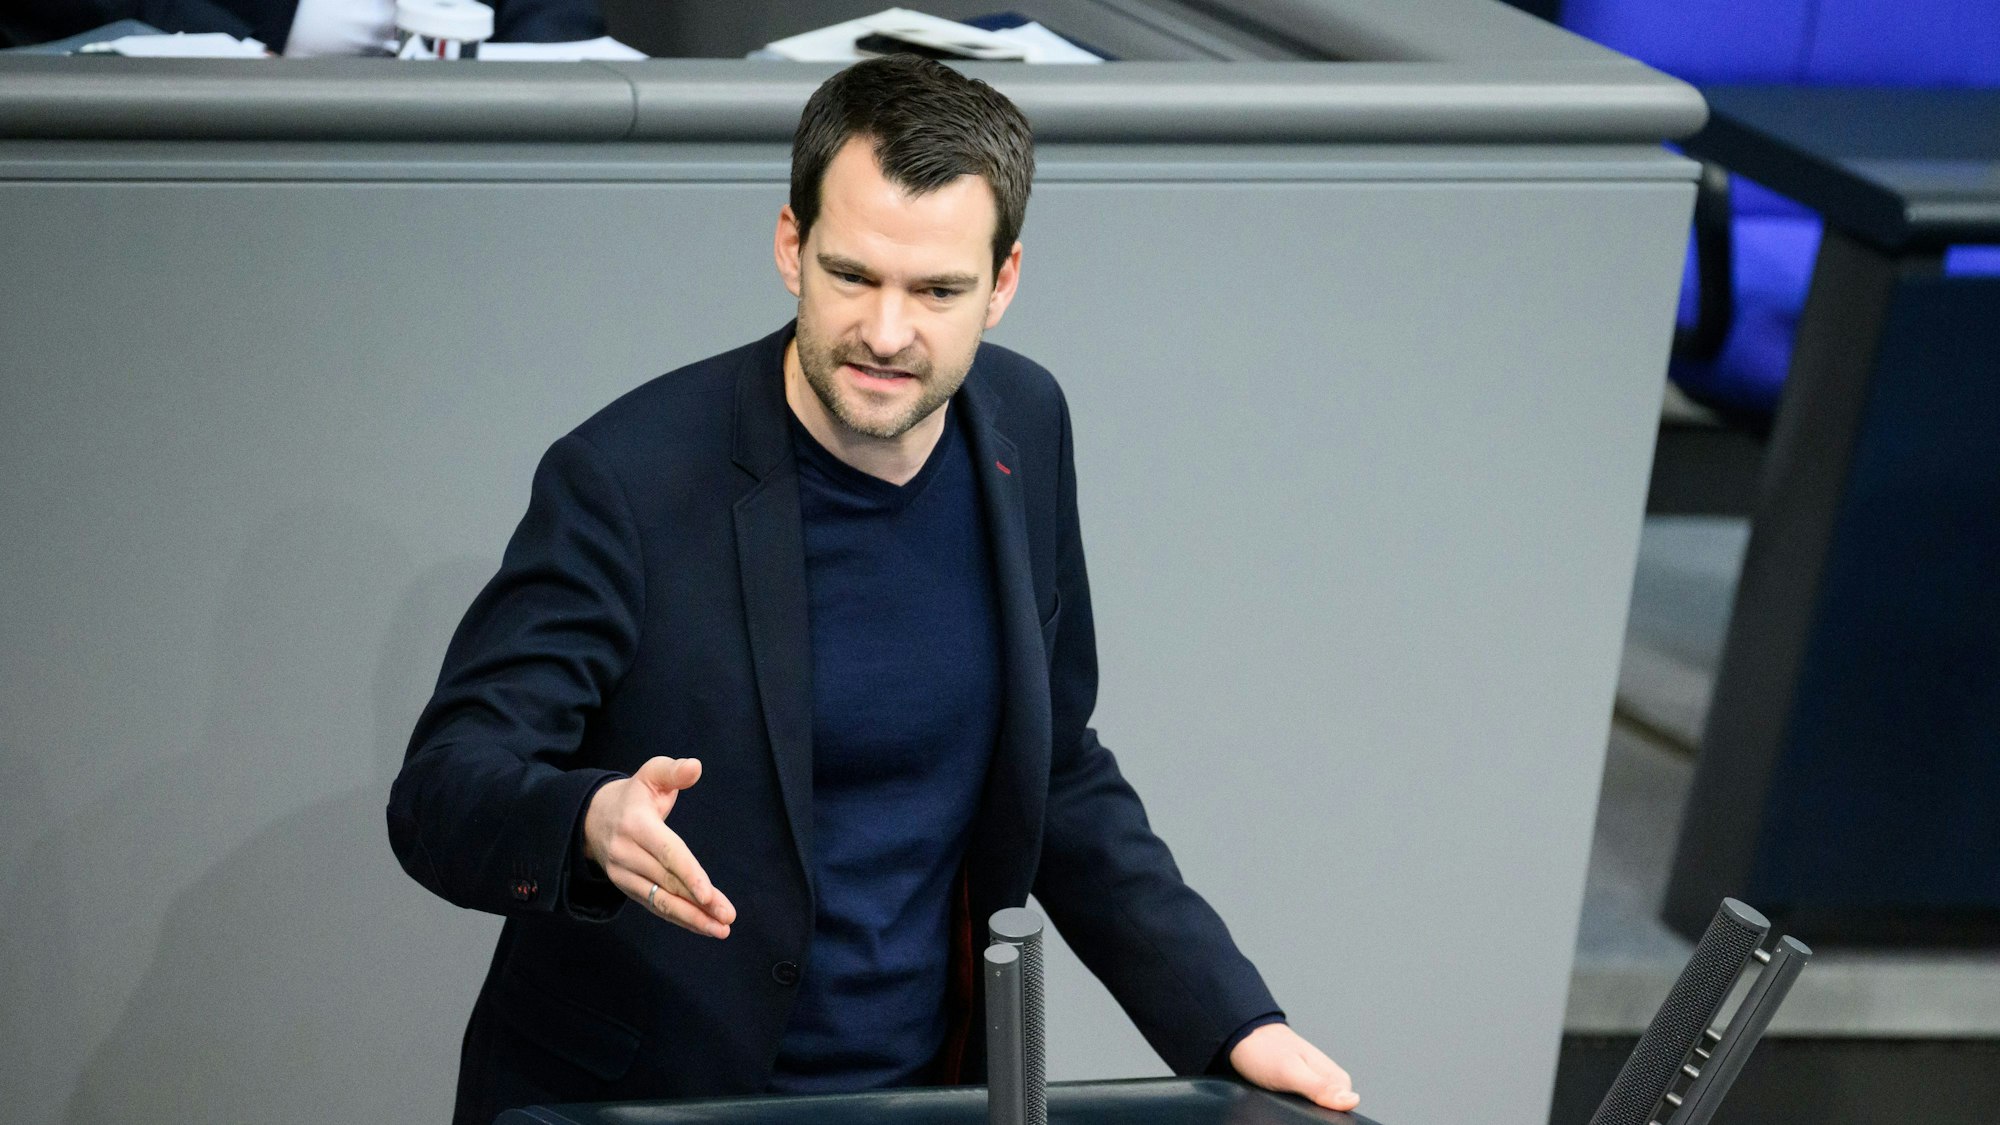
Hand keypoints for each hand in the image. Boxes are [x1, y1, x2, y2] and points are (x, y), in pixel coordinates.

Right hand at [582, 756, 736, 937]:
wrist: (591, 817)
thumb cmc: (634, 795)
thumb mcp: (651, 774)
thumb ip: (673, 771)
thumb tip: (695, 766)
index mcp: (637, 824)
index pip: (667, 853)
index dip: (689, 874)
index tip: (709, 894)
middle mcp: (626, 853)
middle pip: (668, 882)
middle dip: (699, 903)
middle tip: (727, 917)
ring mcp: (623, 873)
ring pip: (660, 900)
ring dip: (691, 918)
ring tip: (720, 929)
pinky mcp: (625, 887)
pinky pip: (654, 905)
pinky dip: (678, 918)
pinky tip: (702, 926)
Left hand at [1229, 1023, 1359, 1112]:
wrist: (1242, 1036)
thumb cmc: (1265, 1050)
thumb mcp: (1291, 1072)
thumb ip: (1320, 1087)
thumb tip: (1352, 1100)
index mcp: (1337, 1078)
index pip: (1344, 1112)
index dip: (1326, 1118)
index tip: (1305, 1111)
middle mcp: (1330, 1081)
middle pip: (1329, 1113)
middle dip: (1310, 1115)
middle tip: (1287, 1102)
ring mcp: (1315, 1084)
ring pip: (1314, 1110)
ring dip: (1299, 1111)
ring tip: (1281, 1100)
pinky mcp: (1300, 1087)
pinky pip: (1302, 1106)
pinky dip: (1291, 1107)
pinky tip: (1280, 1102)